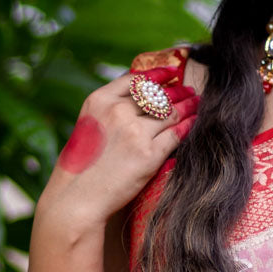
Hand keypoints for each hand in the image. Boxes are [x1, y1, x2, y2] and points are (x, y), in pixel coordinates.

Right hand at [39, 67, 198, 224]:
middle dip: (177, 92)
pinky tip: (193, 122)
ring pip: (170, 113)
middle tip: (189, 91)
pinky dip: (188, 126)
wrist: (77, 198)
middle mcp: (117, 111)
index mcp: (99, 101)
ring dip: (187, 106)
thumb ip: (109, 111)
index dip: (157, 74)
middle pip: (157, 96)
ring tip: (195, 103)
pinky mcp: (150, 155)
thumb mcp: (88, 126)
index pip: (135, 80)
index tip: (170, 72)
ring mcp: (135, 132)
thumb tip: (137, 99)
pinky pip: (176, 134)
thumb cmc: (80, 166)